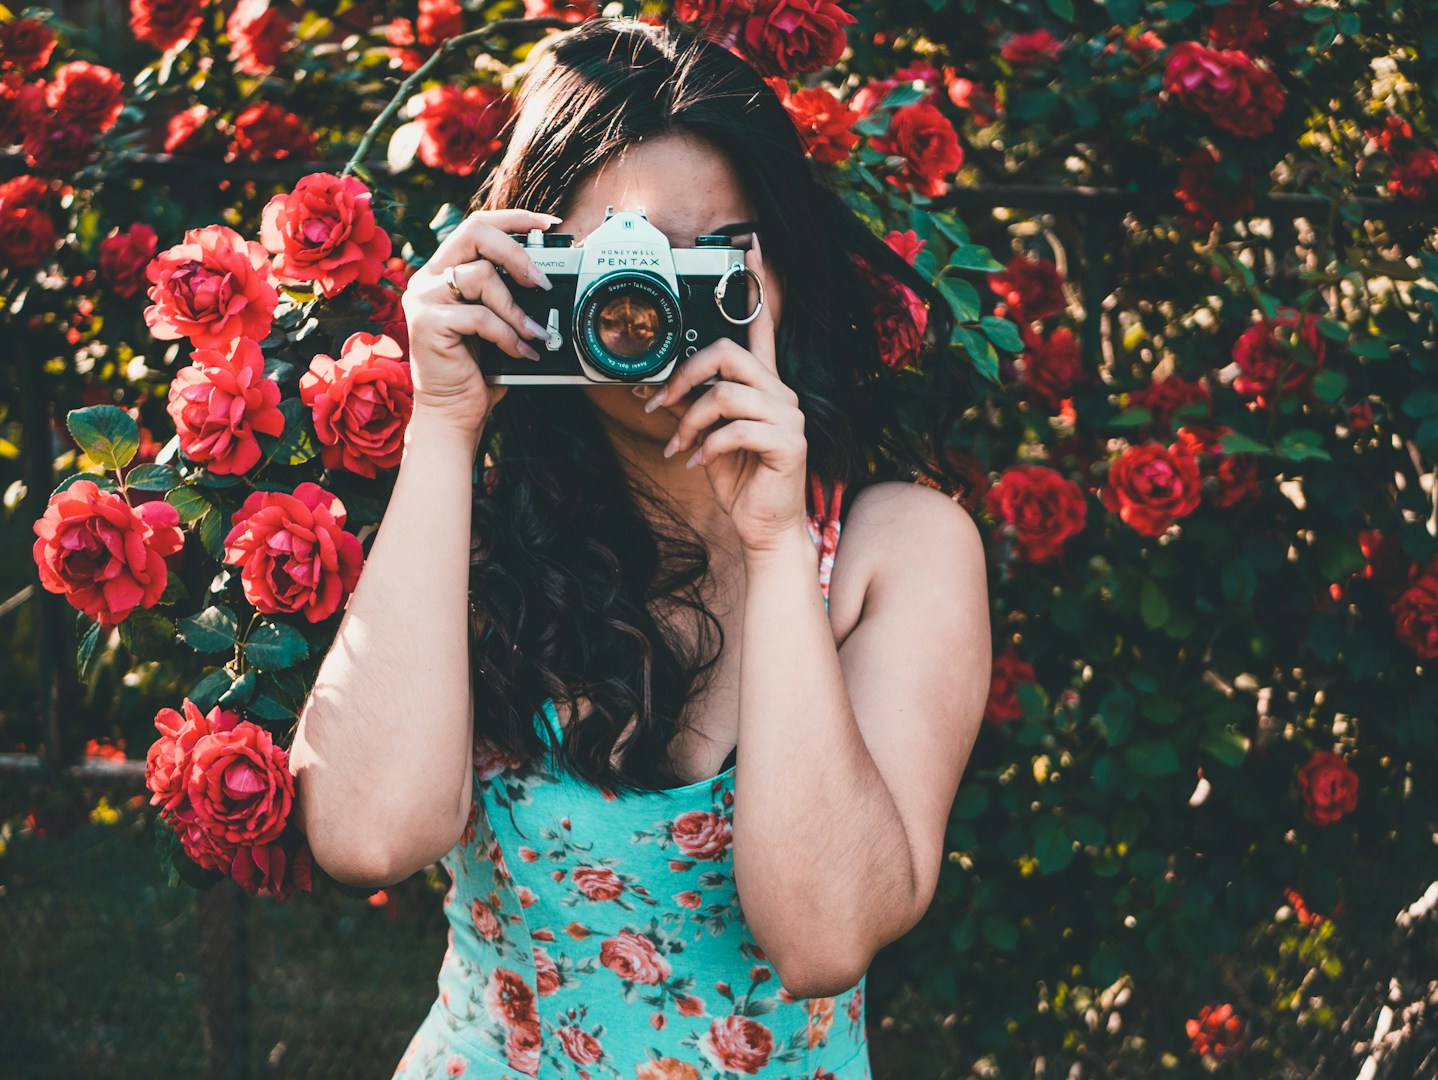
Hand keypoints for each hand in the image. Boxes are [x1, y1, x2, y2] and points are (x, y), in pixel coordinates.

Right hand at [401, 208, 560, 436]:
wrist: (453, 411)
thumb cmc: (478, 369)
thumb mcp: (497, 321)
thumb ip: (509, 293)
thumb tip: (548, 276)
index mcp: (445, 270)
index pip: (477, 225)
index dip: (514, 219)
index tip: (548, 225)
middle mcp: (429, 277)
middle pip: (474, 232)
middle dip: (516, 253)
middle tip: (541, 283)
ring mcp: (423, 298)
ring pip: (480, 276)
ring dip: (517, 308)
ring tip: (535, 334)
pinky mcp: (426, 323)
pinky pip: (480, 317)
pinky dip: (508, 335)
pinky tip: (521, 352)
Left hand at [643, 232, 807, 552]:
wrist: (765, 528)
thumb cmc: (741, 480)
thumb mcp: (708, 437)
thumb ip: (692, 408)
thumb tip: (653, 390)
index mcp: (765, 386)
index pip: (761, 326)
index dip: (755, 286)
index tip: (748, 249)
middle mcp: (782, 394)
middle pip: (729, 355)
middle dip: (685, 376)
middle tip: (659, 403)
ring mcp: (789, 417)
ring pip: (725, 393)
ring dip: (689, 420)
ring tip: (678, 445)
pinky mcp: (788, 443)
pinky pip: (734, 428)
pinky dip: (705, 446)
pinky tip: (697, 462)